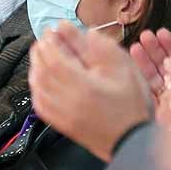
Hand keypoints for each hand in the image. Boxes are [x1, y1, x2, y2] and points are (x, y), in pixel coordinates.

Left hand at [28, 22, 151, 161]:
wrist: (134, 140)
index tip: (53, 30)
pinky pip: (39, 101)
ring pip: (37, 85)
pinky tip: (42, 77)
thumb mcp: (122, 67)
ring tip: (44, 54)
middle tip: (47, 39)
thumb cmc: (131, 104)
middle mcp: (67, 101)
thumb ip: (98, 45)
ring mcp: (61, 115)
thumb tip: (76, 30)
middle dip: (41, 50)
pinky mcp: (60, 123)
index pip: (54, 58)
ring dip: (37, 66)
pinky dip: (37, 85)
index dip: (50, 41)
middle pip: (42, 70)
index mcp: (83, 86)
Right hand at [130, 28, 170, 102]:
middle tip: (146, 35)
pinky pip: (146, 92)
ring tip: (136, 46)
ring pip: (153, 78)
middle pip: (164, 66)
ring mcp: (169, 103)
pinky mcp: (157, 114)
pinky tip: (131, 67)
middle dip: (154, 48)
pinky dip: (138, 79)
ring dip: (144, 60)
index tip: (161, 33)